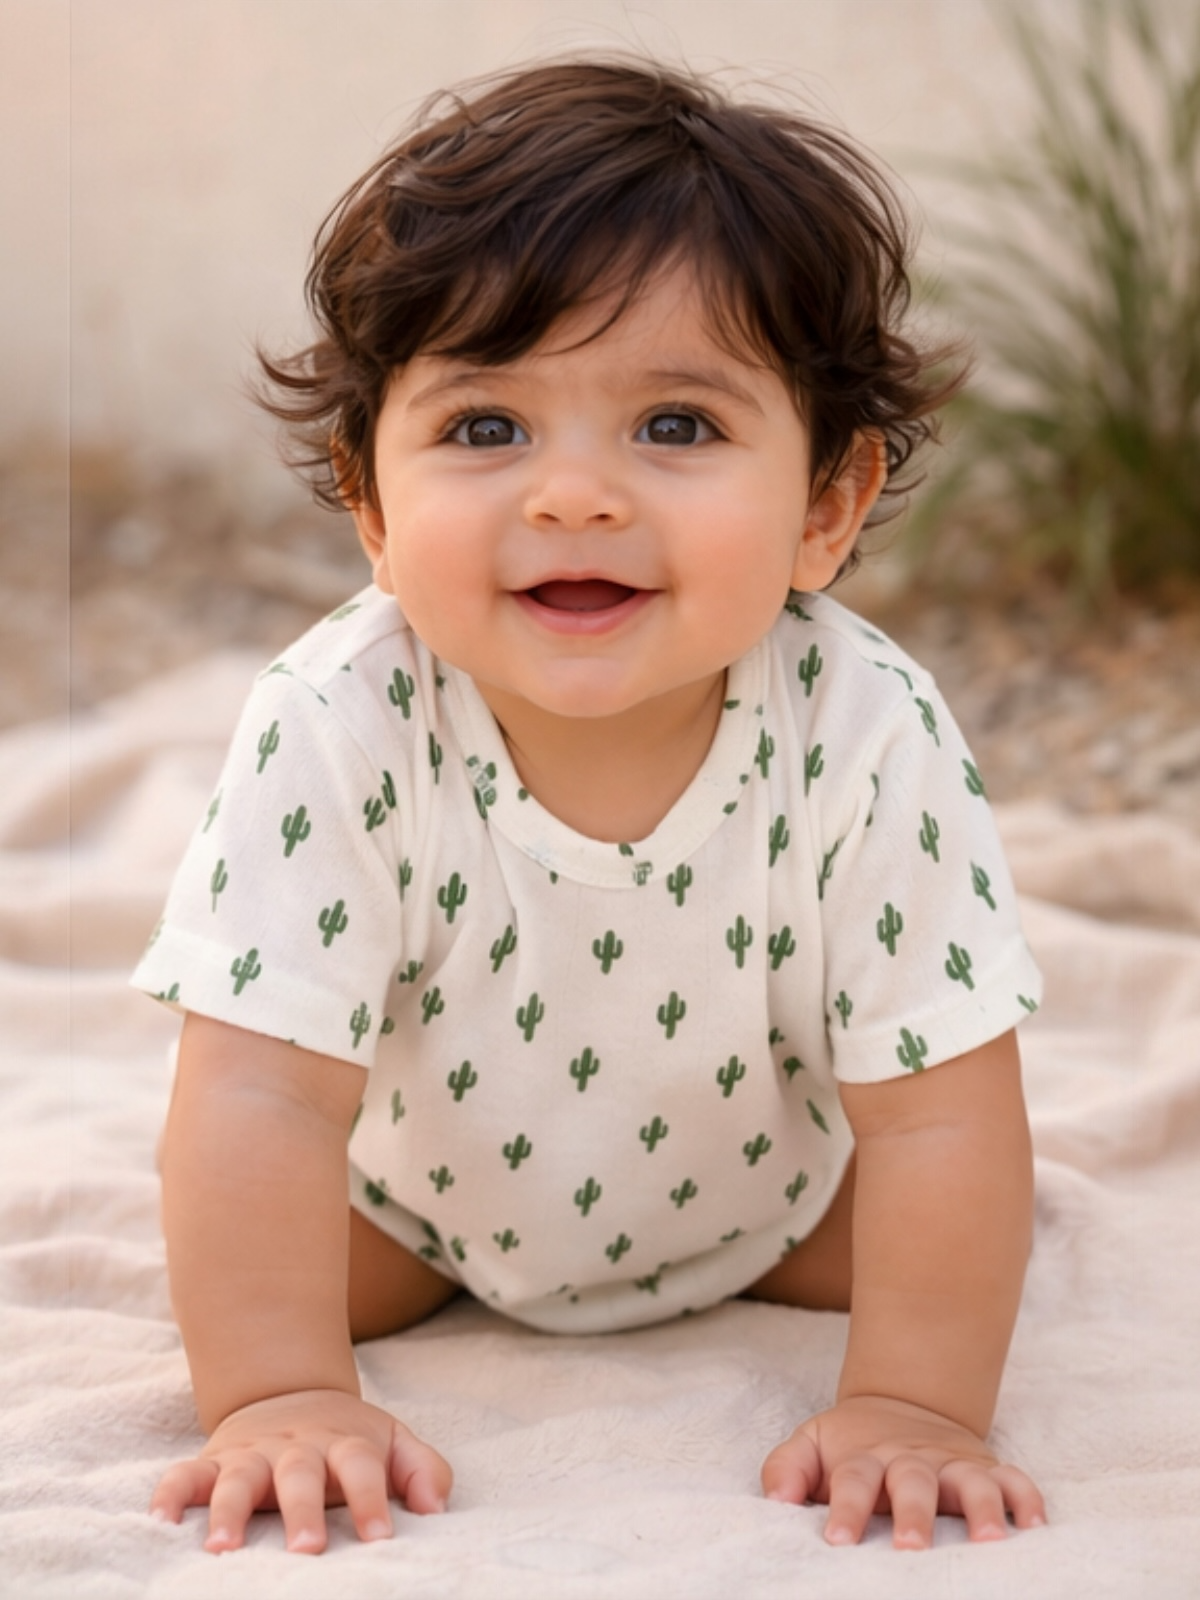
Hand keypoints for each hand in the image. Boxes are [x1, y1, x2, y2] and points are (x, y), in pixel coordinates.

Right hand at [150, 1389, 451, 1553]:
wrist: (289, 1392)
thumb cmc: (347, 1439)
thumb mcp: (393, 1442)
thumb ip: (422, 1470)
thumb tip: (435, 1510)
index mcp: (343, 1443)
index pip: (362, 1468)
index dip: (372, 1500)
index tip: (381, 1539)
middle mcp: (296, 1448)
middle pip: (300, 1475)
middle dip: (302, 1512)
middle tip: (307, 1551)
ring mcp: (252, 1454)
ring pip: (238, 1477)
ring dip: (229, 1510)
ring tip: (223, 1548)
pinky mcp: (214, 1461)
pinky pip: (186, 1474)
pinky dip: (170, 1492)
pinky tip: (161, 1520)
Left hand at [761, 1395, 1045, 1548]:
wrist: (903, 1405)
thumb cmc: (852, 1444)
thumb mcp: (812, 1444)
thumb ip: (787, 1467)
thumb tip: (774, 1498)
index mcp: (866, 1456)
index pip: (853, 1478)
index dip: (845, 1507)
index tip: (837, 1540)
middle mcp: (912, 1459)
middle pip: (913, 1481)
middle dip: (914, 1514)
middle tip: (910, 1549)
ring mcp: (953, 1464)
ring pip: (970, 1481)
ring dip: (981, 1508)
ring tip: (988, 1541)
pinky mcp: (987, 1468)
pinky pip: (1015, 1479)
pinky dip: (1027, 1498)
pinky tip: (1035, 1525)